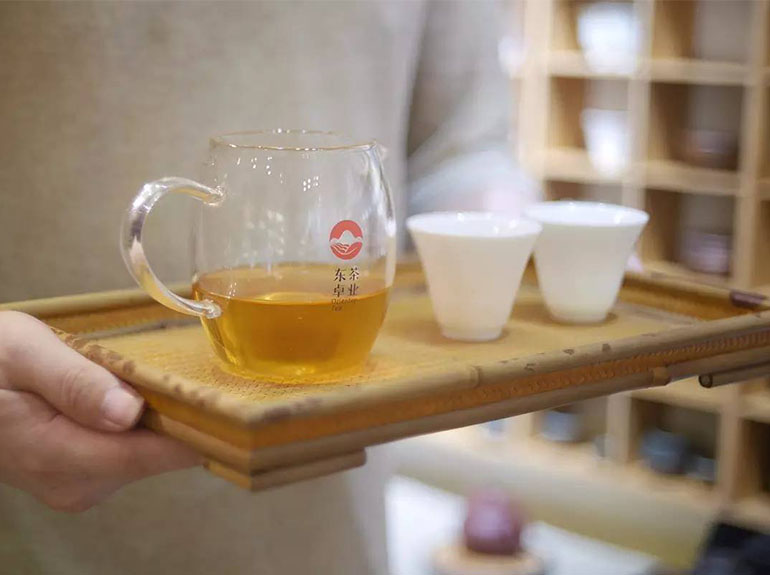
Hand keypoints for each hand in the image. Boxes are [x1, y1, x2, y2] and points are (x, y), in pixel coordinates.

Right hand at [0, 311, 200, 511]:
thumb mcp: (23, 354)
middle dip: (180, 414)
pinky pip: (131, 450)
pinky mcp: (82, 475)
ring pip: (149, 451)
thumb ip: (74, 382)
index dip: (197, 425)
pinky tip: (134, 394)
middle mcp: (76, 484)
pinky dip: (142, 423)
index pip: (154, 453)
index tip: (230, 398)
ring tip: (154, 377)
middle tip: (192, 371)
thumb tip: (129, 412)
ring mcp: (80, 484)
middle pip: (158, 453)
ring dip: (160, 416)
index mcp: (60, 456)